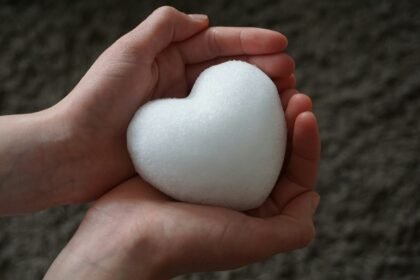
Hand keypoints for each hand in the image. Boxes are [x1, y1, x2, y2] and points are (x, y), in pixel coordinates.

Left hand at [45, 6, 294, 205]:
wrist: (74, 153)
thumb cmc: (97, 101)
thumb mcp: (127, 52)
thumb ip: (162, 28)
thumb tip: (202, 20)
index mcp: (167, 59)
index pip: (216, 45)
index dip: (249, 42)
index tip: (281, 44)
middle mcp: (178, 83)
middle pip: (228, 71)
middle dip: (262, 68)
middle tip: (291, 73)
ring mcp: (183, 114)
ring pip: (228, 101)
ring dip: (258, 97)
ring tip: (287, 96)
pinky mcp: (184, 142)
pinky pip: (218, 130)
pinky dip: (242, 127)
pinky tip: (263, 129)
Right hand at [45, 91, 319, 278]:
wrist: (124, 238)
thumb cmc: (187, 243)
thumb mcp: (251, 242)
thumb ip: (292, 229)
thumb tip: (313, 196)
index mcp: (256, 211)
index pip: (293, 172)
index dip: (306, 141)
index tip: (305, 111)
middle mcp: (236, 191)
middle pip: (271, 148)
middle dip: (287, 117)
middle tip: (292, 89)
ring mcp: (210, 173)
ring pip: (243, 133)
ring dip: (258, 107)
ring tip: (268, 80)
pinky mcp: (185, 158)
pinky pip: (212, 128)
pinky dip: (224, 108)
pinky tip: (227, 87)